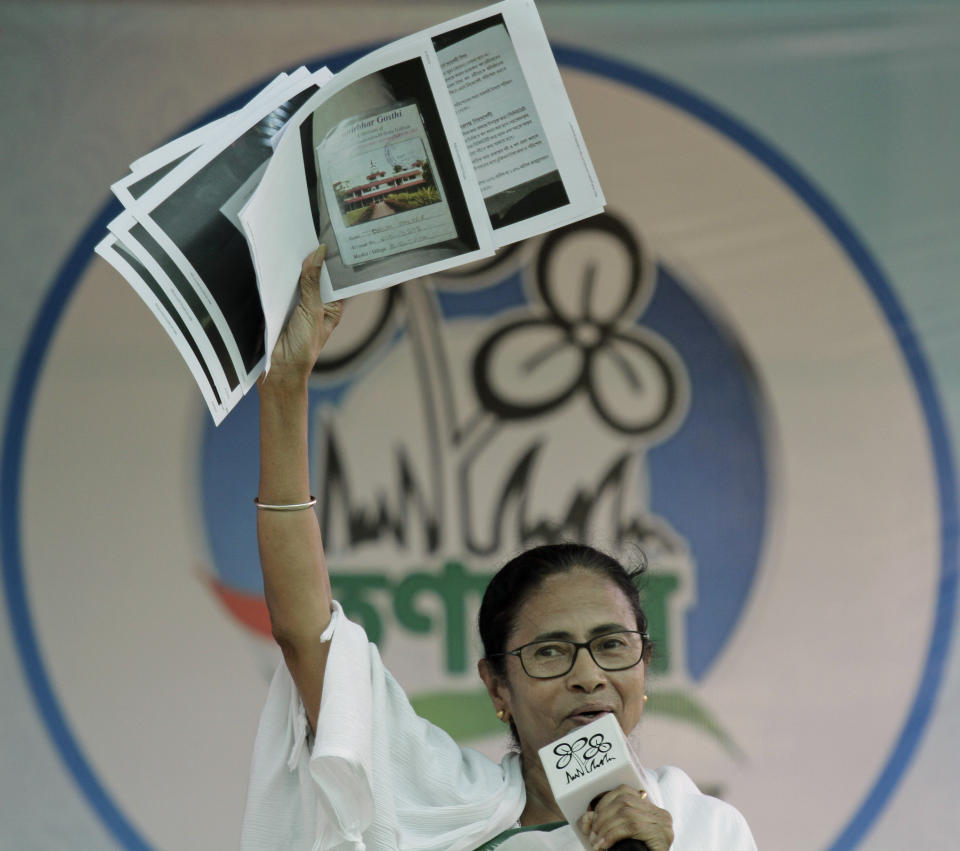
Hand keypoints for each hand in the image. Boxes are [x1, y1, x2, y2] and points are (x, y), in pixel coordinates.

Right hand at [263, 245, 343, 383]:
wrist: (277, 369)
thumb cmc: (303, 347)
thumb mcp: (312, 312)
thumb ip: (312, 283)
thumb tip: (317, 254)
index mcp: (330, 305)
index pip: (332, 277)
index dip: (330, 259)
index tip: (328, 235)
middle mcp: (314, 302)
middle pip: (312, 275)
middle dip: (309, 258)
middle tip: (305, 229)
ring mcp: (294, 303)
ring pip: (294, 278)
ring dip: (290, 264)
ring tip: (288, 238)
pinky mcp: (276, 305)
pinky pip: (277, 286)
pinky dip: (275, 275)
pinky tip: (272, 257)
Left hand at [577, 785, 673, 850]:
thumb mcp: (619, 836)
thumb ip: (605, 824)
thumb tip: (587, 817)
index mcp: (652, 810)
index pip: (625, 792)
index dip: (605, 801)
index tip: (593, 816)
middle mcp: (660, 814)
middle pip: (624, 801)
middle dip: (603, 816)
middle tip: (592, 833)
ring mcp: (662, 824)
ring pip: (626, 813)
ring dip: (605, 827)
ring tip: (596, 842)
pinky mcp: (660, 834)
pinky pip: (631, 826)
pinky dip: (612, 835)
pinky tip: (603, 845)